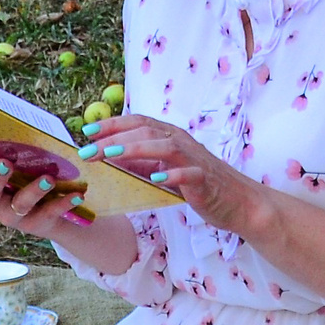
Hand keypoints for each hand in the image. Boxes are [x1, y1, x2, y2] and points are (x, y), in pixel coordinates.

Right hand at [0, 152, 79, 236]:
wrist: (57, 210)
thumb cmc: (29, 174)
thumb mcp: (20, 161)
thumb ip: (11, 147)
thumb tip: (13, 122)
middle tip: (5, 163)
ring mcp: (14, 217)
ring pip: (19, 205)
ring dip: (33, 190)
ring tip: (48, 178)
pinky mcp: (37, 225)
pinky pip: (49, 214)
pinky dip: (63, 203)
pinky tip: (77, 195)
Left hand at [83, 113, 262, 234]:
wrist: (238, 201)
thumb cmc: (199, 185)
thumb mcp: (164, 172)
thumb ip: (141, 164)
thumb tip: (109, 159)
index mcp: (170, 137)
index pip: (138, 122)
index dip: (112, 124)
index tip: (86, 131)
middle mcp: (181, 142)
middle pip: (146, 131)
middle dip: (114, 138)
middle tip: (88, 150)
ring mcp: (194, 159)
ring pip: (164, 146)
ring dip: (135, 149)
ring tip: (111, 155)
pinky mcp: (205, 179)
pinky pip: (188, 174)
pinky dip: (172, 175)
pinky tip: (155, 179)